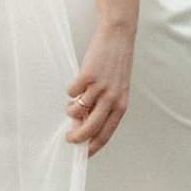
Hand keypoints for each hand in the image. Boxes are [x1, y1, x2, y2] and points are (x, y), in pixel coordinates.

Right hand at [65, 20, 134, 154]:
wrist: (118, 36)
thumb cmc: (117, 63)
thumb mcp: (116, 89)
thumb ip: (104, 107)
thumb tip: (83, 123)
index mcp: (121, 105)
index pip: (106, 134)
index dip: (93, 147)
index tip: (83, 155)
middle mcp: (111, 99)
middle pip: (90, 129)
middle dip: (76, 138)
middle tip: (69, 138)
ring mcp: (99, 88)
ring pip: (77, 111)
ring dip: (70, 110)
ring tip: (71, 104)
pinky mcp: (87, 75)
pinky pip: (71, 92)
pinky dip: (70, 91)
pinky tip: (76, 84)